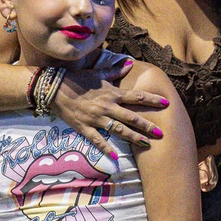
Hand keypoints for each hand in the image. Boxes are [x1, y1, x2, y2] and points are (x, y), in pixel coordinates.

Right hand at [52, 59, 168, 157]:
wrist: (54, 88)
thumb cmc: (77, 80)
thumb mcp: (97, 73)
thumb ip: (115, 71)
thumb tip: (129, 63)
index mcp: (111, 94)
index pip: (136, 96)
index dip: (152, 99)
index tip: (166, 103)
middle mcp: (107, 107)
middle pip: (131, 117)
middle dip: (146, 125)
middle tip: (161, 133)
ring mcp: (96, 118)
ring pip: (118, 130)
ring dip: (133, 137)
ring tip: (146, 143)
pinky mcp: (85, 127)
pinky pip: (97, 140)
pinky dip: (106, 149)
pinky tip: (115, 157)